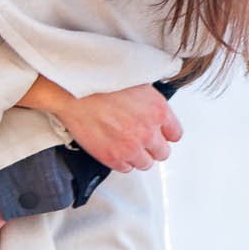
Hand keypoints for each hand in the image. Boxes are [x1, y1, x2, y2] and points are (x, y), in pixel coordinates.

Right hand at [23, 80, 181, 172]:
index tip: (157, 131)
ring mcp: (131, 147)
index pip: (175, 134)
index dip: (164, 132)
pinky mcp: (113, 157)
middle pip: (163, 152)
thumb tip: (152, 109)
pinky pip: (126, 168)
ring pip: (145, 163)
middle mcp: (149, 131)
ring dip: (137, 155)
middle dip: (152, 146)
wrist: (73, 91)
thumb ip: (150, 102)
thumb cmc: (100, 81)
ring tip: (124, 143)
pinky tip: (113, 147)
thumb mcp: (136, 82)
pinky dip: (120, 161)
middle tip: (139, 138)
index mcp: (158, 110)